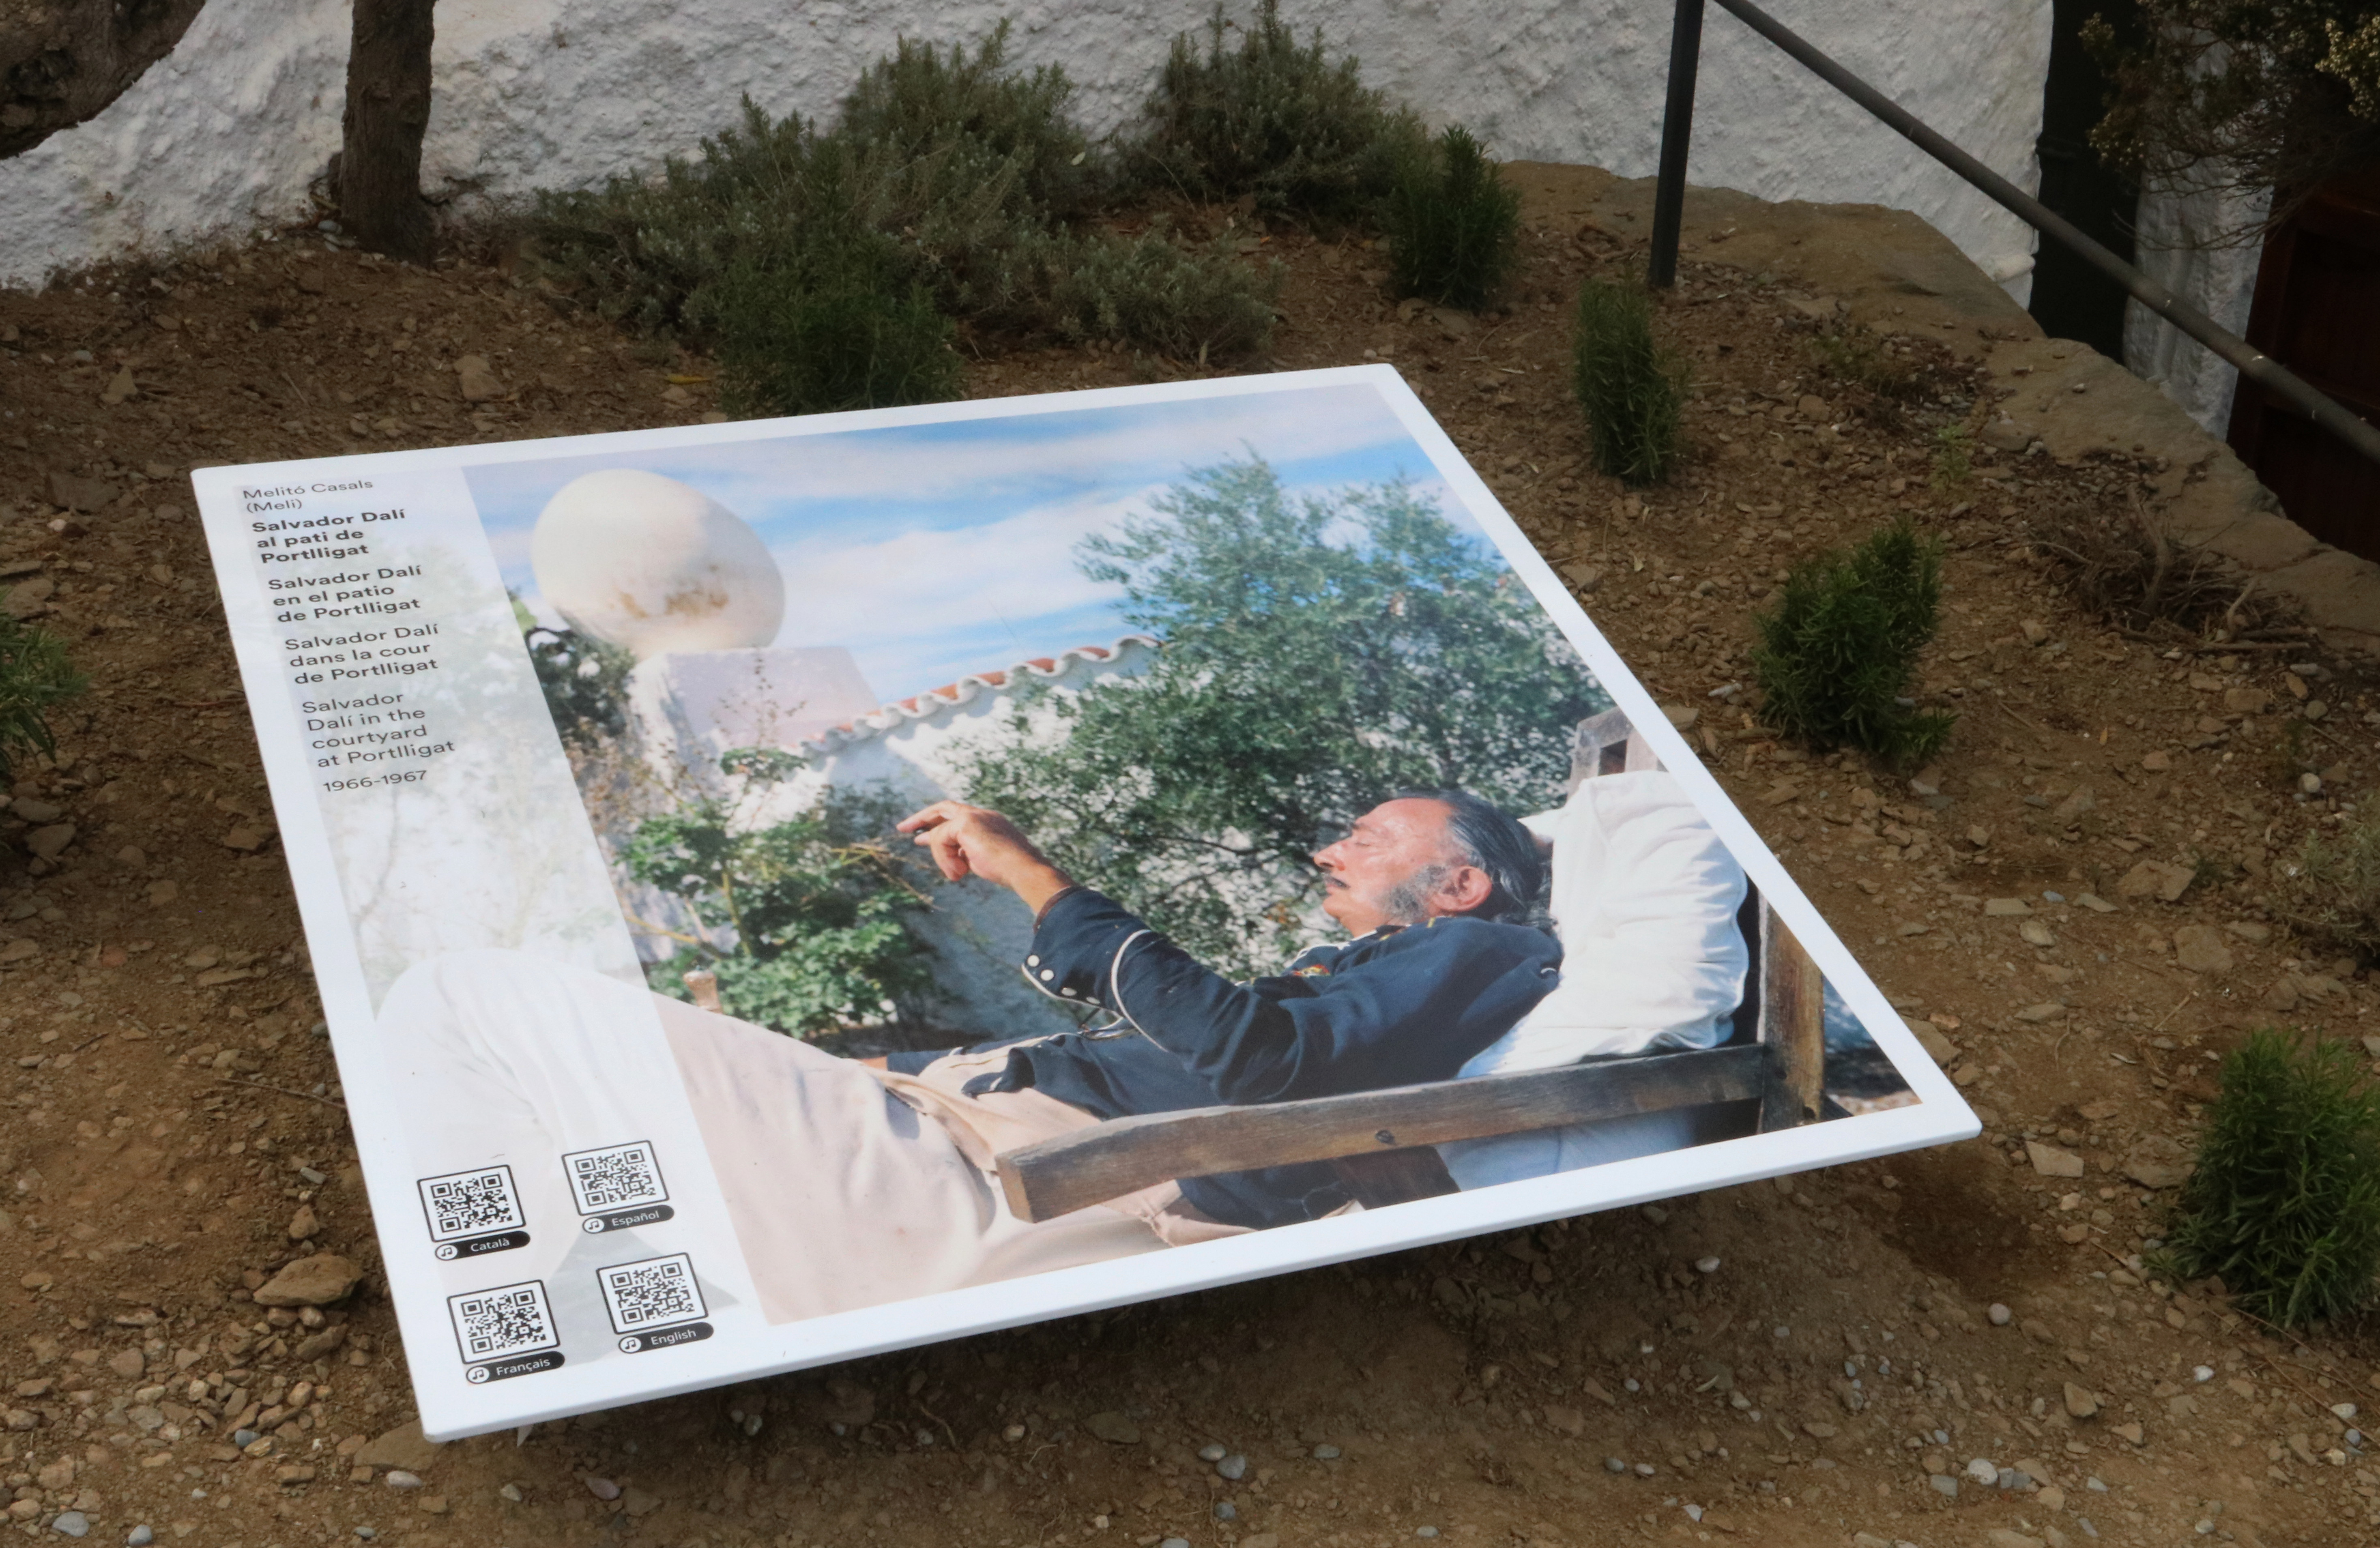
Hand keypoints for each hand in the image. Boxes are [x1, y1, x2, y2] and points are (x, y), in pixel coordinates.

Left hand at [896, 801, 1075, 916]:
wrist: (1025, 870)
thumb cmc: (1011, 871)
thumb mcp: (983, 860)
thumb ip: (965, 853)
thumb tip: (952, 859)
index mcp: (989, 821)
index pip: (957, 817)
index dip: (938, 825)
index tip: (922, 835)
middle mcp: (982, 814)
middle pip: (944, 808)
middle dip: (922, 818)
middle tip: (902, 828)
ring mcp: (975, 816)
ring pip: (942, 832)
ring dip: (943, 856)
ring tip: (956, 874)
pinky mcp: (967, 824)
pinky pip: (942, 840)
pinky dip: (946, 859)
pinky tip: (959, 873)